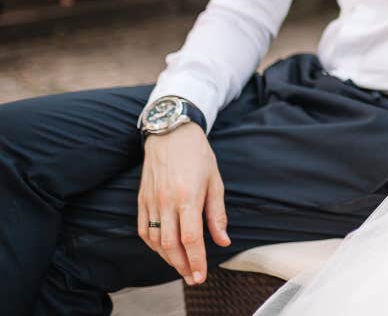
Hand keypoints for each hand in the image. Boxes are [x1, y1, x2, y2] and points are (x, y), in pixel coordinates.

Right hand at [138, 124, 230, 284]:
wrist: (170, 133)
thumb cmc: (198, 155)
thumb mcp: (215, 181)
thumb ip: (217, 214)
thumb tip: (223, 241)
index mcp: (187, 197)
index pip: (191, 238)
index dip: (196, 260)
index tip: (201, 276)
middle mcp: (166, 202)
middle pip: (171, 245)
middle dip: (182, 266)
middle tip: (194, 278)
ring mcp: (150, 202)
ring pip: (155, 241)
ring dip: (168, 258)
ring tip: (182, 267)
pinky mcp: (141, 200)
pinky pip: (143, 230)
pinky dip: (153, 245)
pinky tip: (164, 250)